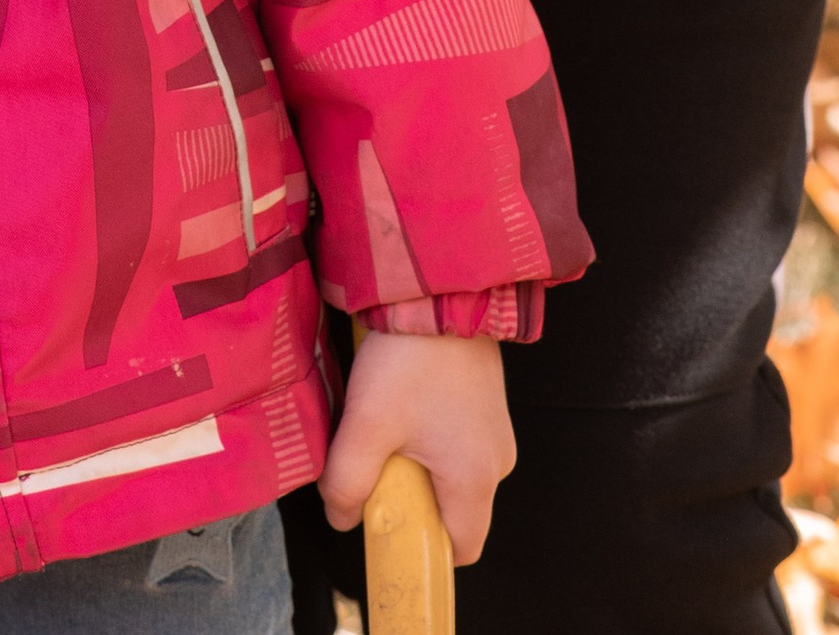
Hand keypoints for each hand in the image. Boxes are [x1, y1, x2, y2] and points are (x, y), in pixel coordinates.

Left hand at [319, 326, 514, 568]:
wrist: (441, 289)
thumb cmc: (411, 358)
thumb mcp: (367, 424)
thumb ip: (347, 481)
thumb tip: (341, 517)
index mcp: (476, 479)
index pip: (460, 550)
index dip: (422, 549)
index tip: (387, 528)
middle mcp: (497, 461)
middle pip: (452, 512)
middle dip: (411, 501)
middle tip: (378, 465)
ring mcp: (495, 430)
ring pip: (451, 475)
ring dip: (416, 465)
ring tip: (386, 425)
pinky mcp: (486, 404)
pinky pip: (456, 443)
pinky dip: (428, 438)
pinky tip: (401, 402)